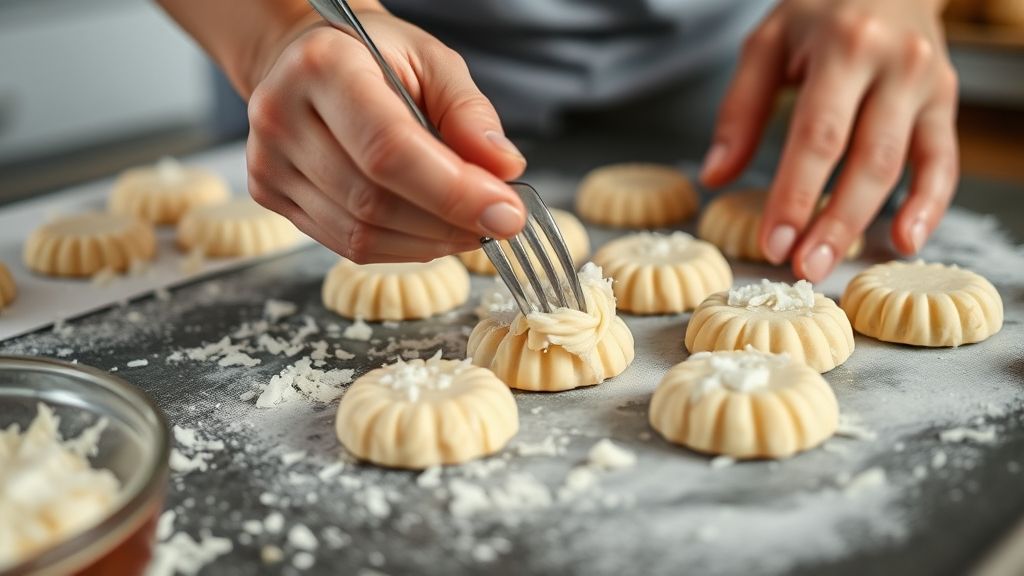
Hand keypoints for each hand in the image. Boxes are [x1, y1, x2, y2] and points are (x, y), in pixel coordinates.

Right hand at [245, 9, 527, 262]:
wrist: (306, 59)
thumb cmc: (374, 56)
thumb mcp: (433, 62)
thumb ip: (470, 114)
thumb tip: (504, 169)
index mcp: (324, 67)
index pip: (390, 149)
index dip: (453, 192)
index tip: (505, 213)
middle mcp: (282, 116)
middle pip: (374, 200)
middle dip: (449, 222)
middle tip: (497, 222)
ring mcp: (269, 162)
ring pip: (361, 233)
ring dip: (429, 241)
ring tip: (467, 225)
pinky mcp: (271, 195)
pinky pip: (346, 244)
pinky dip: (401, 246)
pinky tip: (429, 229)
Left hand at [702, 0, 958, 280]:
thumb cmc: (820, 11)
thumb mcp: (767, 43)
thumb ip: (740, 110)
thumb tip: (715, 176)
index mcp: (845, 48)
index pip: (817, 136)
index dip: (794, 195)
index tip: (771, 242)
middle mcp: (894, 65)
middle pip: (865, 159)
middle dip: (831, 221)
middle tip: (802, 268)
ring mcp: (927, 85)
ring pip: (903, 166)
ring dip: (865, 222)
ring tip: (832, 263)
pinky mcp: (945, 102)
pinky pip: (943, 161)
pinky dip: (930, 205)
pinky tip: (906, 241)